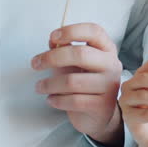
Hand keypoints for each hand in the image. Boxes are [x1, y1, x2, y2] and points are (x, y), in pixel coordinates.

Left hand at [32, 23, 123, 145]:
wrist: (98, 115)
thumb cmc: (85, 85)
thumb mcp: (76, 64)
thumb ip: (65, 50)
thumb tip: (53, 40)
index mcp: (106, 49)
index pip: (94, 31)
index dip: (72, 31)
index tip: (53, 36)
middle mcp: (111, 65)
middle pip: (81, 54)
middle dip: (52, 57)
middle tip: (35, 63)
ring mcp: (109, 85)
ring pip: (73, 81)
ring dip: (50, 84)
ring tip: (40, 86)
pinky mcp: (102, 105)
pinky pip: (74, 100)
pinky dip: (57, 100)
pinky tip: (51, 99)